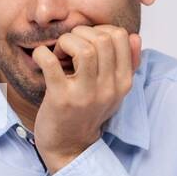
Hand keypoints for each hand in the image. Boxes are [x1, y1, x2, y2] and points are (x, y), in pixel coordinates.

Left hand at [31, 25, 141, 172]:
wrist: (70, 146)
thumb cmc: (88, 113)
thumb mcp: (114, 91)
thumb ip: (127, 64)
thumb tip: (135, 36)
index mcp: (123, 82)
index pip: (121, 36)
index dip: (100, 30)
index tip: (86, 41)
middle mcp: (108, 88)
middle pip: (102, 39)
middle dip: (81, 33)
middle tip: (69, 47)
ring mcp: (85, 94)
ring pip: (83, 48)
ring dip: (66, 42)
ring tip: (59, 53)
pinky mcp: (61, 99)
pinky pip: (50, 63)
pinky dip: (42, 53)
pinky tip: (41, 58)